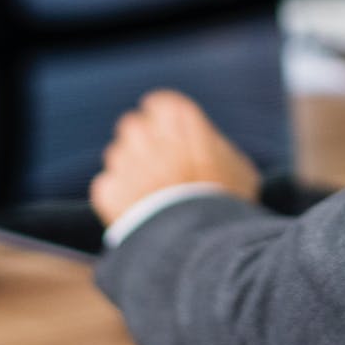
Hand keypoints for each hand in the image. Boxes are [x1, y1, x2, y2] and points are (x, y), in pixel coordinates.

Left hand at [89, 90, 261, 226]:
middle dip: (143, 144)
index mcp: (178, 117)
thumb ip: (213, 146)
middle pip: (134, 127)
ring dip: (130, 170)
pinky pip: (108, 187)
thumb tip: (207, 148)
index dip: (165, 122)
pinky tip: (138, 213)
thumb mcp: (236, 165)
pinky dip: (118, 198)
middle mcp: (145, 131)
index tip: (173, 138)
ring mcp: (123, 160)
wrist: (200, 240)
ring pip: (118, 156)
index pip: (159, 104)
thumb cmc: (225, 200)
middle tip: (161, 168)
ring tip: (151, 196)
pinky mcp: (108, 189)